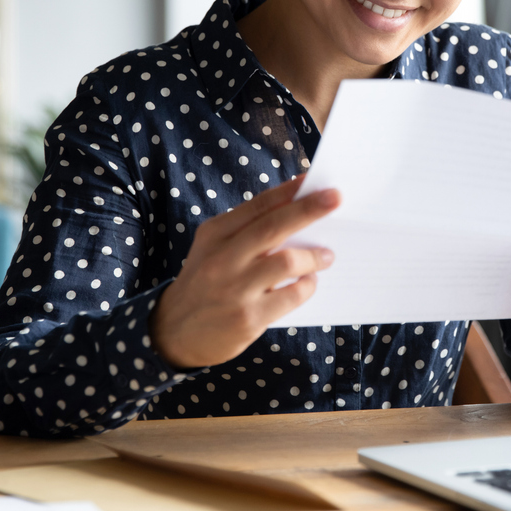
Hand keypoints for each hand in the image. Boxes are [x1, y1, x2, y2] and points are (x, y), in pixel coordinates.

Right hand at [150, 177, 338, 368]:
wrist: (174, 331)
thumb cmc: (206, 281)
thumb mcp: (214, 247)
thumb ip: (248, 230)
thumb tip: (298, 211)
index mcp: (215, 234)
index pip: (258, 205)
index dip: (289, 191)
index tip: (314, 179)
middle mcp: (223, 259)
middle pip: (273, 227)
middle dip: (308, 209)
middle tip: (336, 199)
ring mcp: (235, 290)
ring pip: (287, 262)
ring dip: (314, 256)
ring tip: (327, 256)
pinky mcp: (248, 318)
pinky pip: (291, 296)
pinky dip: (307, 286)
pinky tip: (309, 282)